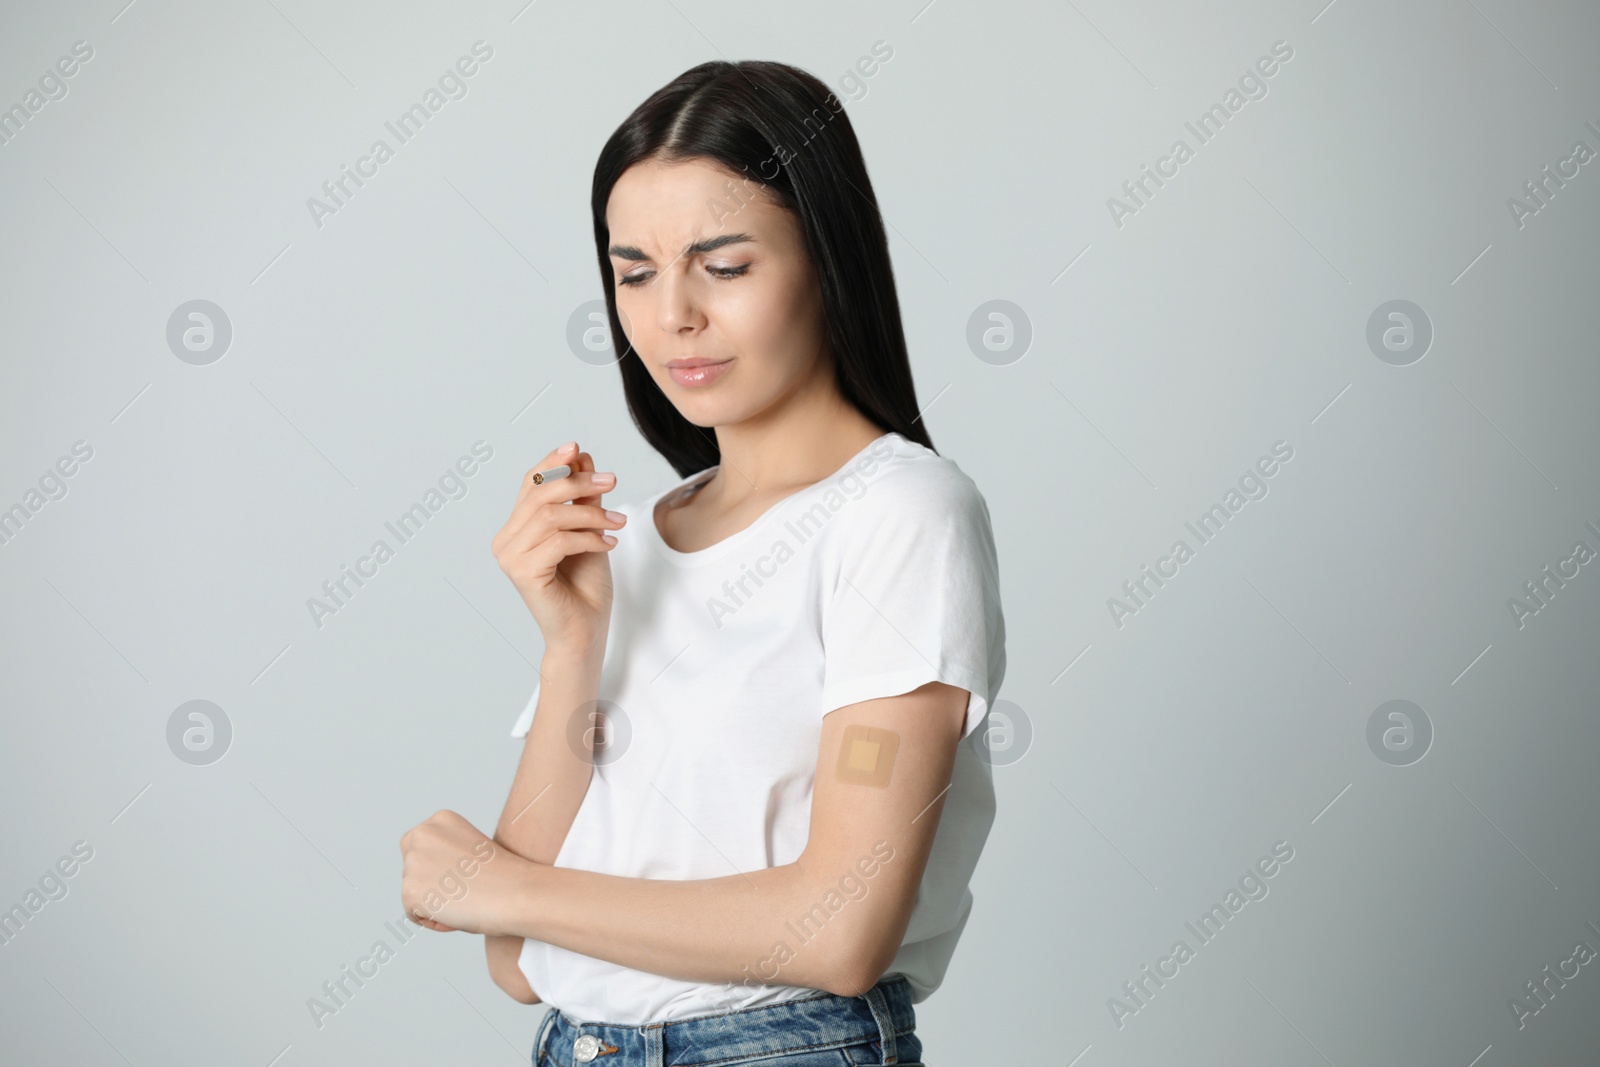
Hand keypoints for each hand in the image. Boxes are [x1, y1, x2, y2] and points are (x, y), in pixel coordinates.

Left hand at [399, 810, 529, 935]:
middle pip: (410, 866)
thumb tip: (431, 877)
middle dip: (428, 882)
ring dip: (434, 903)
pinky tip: (458, 914)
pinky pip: (414, 914)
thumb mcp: (473, 851)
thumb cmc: (505, 877)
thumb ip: (448, 855)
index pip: (420, 845)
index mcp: (442, 819)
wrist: (516, 892)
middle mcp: (422, 834)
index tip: (463, 876)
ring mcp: (413, 862)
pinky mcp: (409, 891)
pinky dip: (433, 921)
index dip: (438, 866)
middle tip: (460, 892)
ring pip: (412, 891)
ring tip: (465, 902)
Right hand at [491, 440, 623, 652]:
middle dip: (579, 483)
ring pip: (551, 516)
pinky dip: (589, 538)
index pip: (530, 484)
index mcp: (516, 528)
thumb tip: (581, 456)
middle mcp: (506, 540)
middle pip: (540, 495)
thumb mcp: (588, 530)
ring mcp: (510, 558)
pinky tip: (608, 544)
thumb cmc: (584, 586)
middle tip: (612, 481)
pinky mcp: (523, 573)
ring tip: (618, 523)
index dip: (551, 463)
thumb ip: (581, 497)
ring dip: (591, 514)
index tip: (576, 447)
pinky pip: (559, 541)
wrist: (585, 631)